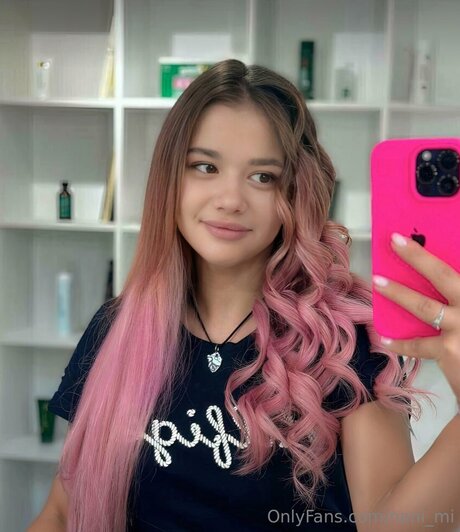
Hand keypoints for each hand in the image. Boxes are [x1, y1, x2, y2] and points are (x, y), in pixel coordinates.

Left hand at [372, 232, 459, 403]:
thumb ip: (455, 296)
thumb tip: (443, 286)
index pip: (455, 271)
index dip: (430, 255)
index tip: (414, 238)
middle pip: (444, 275)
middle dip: (418, 257)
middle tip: (395, 241)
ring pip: (425, 306)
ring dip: (399, 292)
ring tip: (378, 282)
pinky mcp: (450, 349)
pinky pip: (418, 344)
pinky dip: (400, 343)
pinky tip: (384, 338)